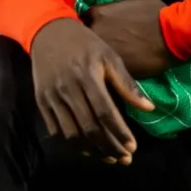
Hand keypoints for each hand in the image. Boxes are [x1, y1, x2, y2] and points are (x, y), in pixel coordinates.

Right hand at [30, 18, 153, 164]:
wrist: (48, 31)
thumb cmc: (84, 44)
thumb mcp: (109, 56)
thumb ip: (127, 83)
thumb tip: (149, 108)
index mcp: (87, 76)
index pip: (105, 112)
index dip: (119, 133)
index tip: (133, 147)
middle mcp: (68, 88)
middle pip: (89, 127)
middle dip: (109, 147)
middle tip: (124, 158)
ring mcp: (52, 96)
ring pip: (72, 134)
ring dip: (92, 151)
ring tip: (109, 157)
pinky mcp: (41, 101)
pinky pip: (56, 130)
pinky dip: (72, 144)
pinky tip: (88, 149)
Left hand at [88, 0, 178, 79]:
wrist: (172, 37)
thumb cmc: (157, 13)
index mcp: (98, 13)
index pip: (83, 18)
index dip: (91, 23)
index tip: (99, 26)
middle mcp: (96, 31)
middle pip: (85, 37)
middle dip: (92, 39)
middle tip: (103, 42)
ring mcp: (103, 50)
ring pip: (93, 53)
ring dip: (98, 54)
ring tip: (109, 55)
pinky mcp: (112, 66)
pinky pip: (105, 66)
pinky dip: (108, 66)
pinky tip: (117, 65)